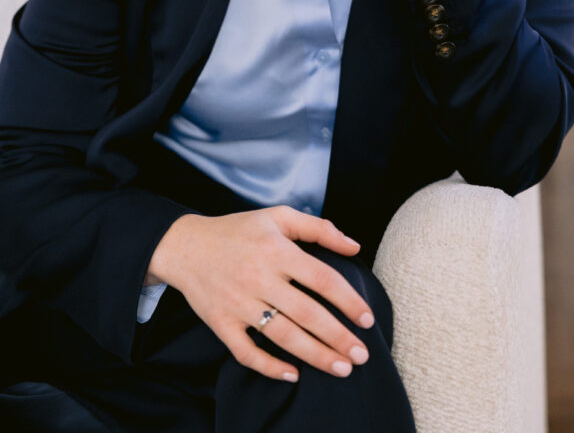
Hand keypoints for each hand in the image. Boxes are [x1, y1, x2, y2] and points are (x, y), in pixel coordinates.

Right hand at [145, 206, 374, 382]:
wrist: (186, 246)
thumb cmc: (239, 230)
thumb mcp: (278, 216)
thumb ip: (318, 228)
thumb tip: (354, 246)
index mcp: (276, 250)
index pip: (321, 278)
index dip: (348, 300)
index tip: (368, 319)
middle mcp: (259, 278)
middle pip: (307, 313)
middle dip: (338, 337)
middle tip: (362, 356)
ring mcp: (239, 304)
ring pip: (283, 336)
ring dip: (315, 355)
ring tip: (341, 369)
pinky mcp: (221, 323)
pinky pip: (246, 352)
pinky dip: (269, 367)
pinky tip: (293, 375)